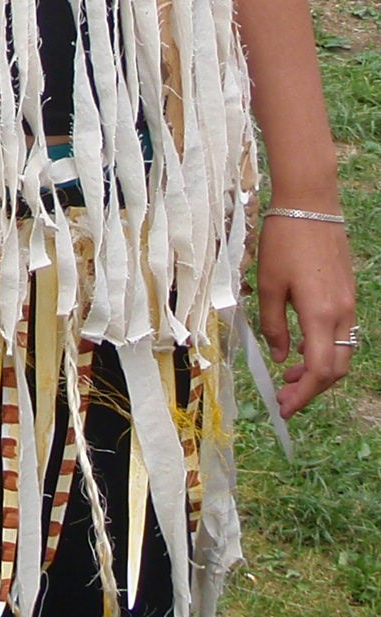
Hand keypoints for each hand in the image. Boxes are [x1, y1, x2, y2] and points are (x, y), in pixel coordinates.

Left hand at [256, 214, 358, 415]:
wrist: (311, 208)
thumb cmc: (284, 243)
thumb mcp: (268, 284)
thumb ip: (274, 325)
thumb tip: (280, 357)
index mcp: (321, 314)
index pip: (321, 369)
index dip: (304, 394)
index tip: (285, 407)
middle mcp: (342, 314)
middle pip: (336, 368)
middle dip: (311, 388)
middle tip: (284, 397)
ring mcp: (348, 305)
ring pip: (341, 353)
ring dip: (318, 370)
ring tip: (289, 376)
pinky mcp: (347, 296)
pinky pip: (341, 335)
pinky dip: (324, 350)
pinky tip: (301, 350)